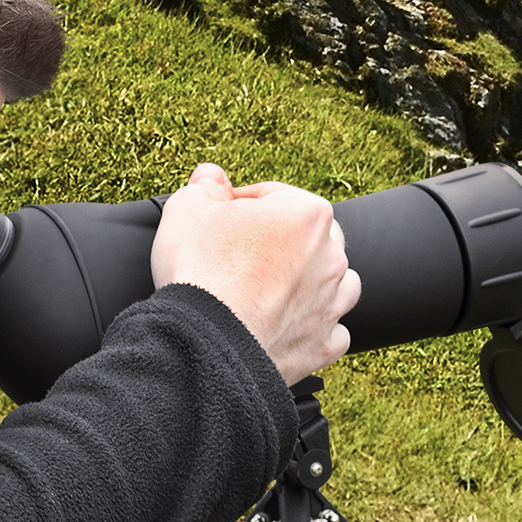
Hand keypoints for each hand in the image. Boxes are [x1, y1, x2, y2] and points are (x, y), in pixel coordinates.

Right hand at [152, 161, 356, 384]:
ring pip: (331, 282)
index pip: (273, 197)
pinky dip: (311, 328)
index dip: (239, 206)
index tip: (216, 221)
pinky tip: (285, 326)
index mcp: (308, 214)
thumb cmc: (201, 270)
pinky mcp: (324, 344)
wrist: (206, 342)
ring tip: (269, 289)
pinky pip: (329, 331)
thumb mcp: (189, 207)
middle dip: (277, 242)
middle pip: (307, 237)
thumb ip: (205, 186)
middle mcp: (332, 256)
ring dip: (307, 282)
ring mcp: (332, 303)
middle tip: (236, 255)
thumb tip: (211, 177)